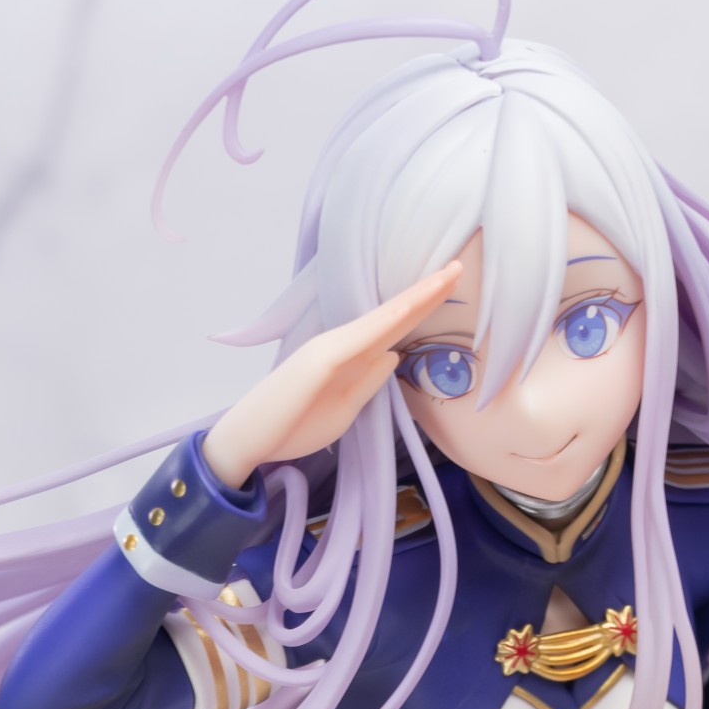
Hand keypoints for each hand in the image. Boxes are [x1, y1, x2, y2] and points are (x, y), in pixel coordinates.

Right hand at [202, 261, 463, 486]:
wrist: (249, 441)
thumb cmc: (292, 425)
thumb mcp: (346, 409)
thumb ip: (368, 382)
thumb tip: (394, 355)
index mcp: (349, 356)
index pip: (395, 328)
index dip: (423, 306)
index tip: (451, 287)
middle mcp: (341, 344)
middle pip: (393, 315)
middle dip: (427, 292)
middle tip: (459, 267)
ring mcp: (330, 349)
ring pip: (382, 320)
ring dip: (415, 299)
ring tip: (447, 277)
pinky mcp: (318, 361)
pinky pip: (359, 339)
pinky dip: (385, 322)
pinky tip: (408, 308)